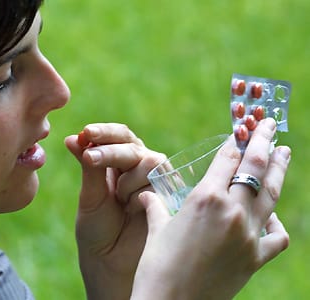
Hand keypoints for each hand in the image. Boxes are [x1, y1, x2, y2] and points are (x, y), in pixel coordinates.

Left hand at [65, 123, 165, 299]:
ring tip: (121, 203)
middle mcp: (138, 167)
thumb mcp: (90, 196)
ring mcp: (155, 179)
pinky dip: (139, 193)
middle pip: (131, 145)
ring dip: (126, 182)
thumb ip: (88, 167)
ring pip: (147, 160)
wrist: (112, 263)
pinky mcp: (169, 193)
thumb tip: (71, 138)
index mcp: (117, 162)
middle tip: (91, 159)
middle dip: (109, 151)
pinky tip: (132, 209)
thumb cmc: (97, 231)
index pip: (118, 136)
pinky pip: (157, 179)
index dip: (104, 132)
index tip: (86, 132)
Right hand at [131, 118, 290, 299]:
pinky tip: (272, 217)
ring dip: (279, 169)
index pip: (227, 158)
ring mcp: (248, 235)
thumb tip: (145, 195)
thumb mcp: (157, 229)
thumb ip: (155, 206)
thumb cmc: (156, 265)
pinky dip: (276, 224)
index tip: (243, 127)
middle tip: (270, 125)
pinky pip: (276, 236)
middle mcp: (231, 211)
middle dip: (264, 141)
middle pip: (254, 167)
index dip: (236, 139)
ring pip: (271, 194)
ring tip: (284, 152)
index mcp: (204, 199)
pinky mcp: (255, 259)